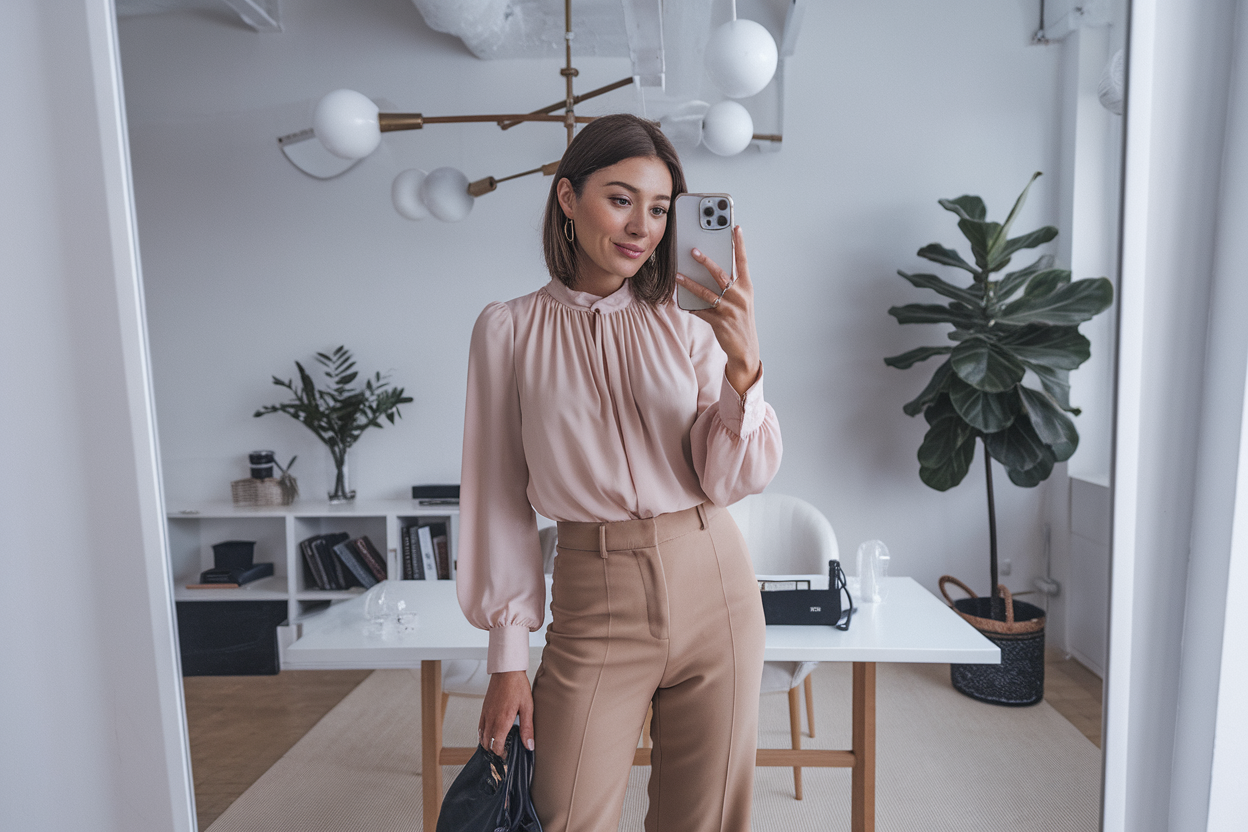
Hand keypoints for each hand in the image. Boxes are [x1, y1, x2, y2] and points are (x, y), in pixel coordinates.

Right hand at [478, 670, 533, 754]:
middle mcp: (491, 720)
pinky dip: (484, 735)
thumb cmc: (517, 686)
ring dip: (489, 744)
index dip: (502, 754)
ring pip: (481, 737)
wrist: (506, 671)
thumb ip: (527, 728)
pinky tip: (492, 733)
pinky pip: (480, 727)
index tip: (509, 755)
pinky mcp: (483, 710)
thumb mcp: (527, 708)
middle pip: (487, 745)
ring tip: (499, 744)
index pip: (496, 746)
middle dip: (495, 751)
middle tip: (505, 751)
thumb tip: (529, 745)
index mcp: (502, 721)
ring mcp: (485, 715)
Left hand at [675, 225, 761, 396]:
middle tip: (692, 250)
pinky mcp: (720, 322)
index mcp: (746, 288)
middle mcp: (739, 296)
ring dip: (690, 283)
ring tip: (677, 276)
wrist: (746, 350)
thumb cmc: (740, 320)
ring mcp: (730, 310)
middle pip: (720, 274)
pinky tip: (680, 302)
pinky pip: (701, 311)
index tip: (736, 227)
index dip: (739, 244)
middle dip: (705, 261)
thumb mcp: (741, 301)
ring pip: (706, 292)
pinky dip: (690, 306)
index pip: (743, 261)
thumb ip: (729, 285)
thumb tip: (708, 270)